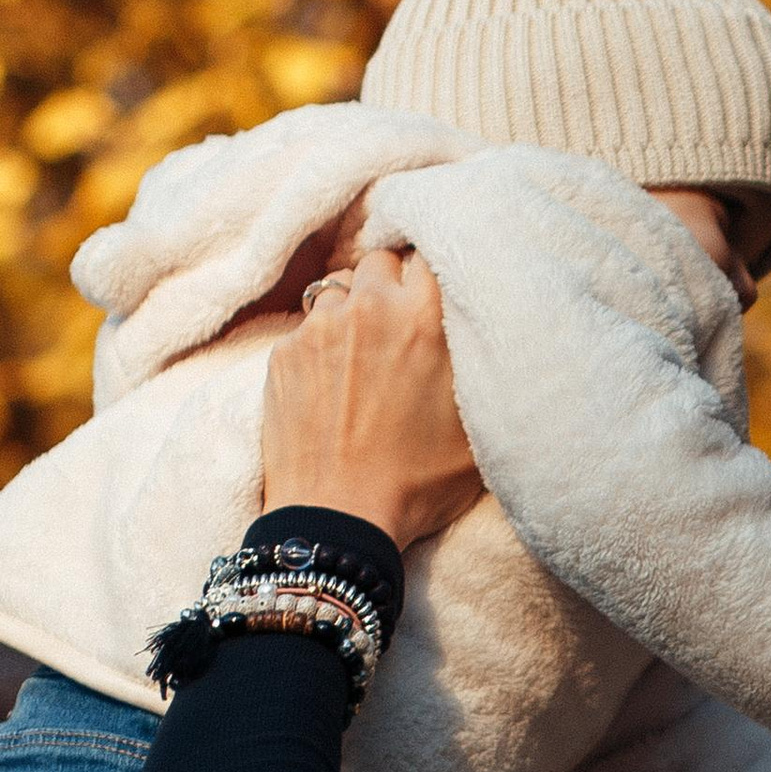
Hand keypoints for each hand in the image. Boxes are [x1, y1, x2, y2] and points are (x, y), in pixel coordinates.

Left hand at [261, 251, 482, 547]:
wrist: (337, 519)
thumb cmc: (416, 485)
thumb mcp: (477, 428)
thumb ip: (480, 366)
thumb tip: (486, 334)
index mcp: (426, 316)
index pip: (431, 252)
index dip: (434, 275)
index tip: (436, 296)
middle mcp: (370, 307)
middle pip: (381, 261)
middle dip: (392, 287)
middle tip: (402, 328)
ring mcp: (320, 326)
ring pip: (339, 288)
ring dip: (353, 311)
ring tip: (363, 357)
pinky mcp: (284, 351)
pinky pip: (307, 327)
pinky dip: (321, 345)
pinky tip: (334, 387)